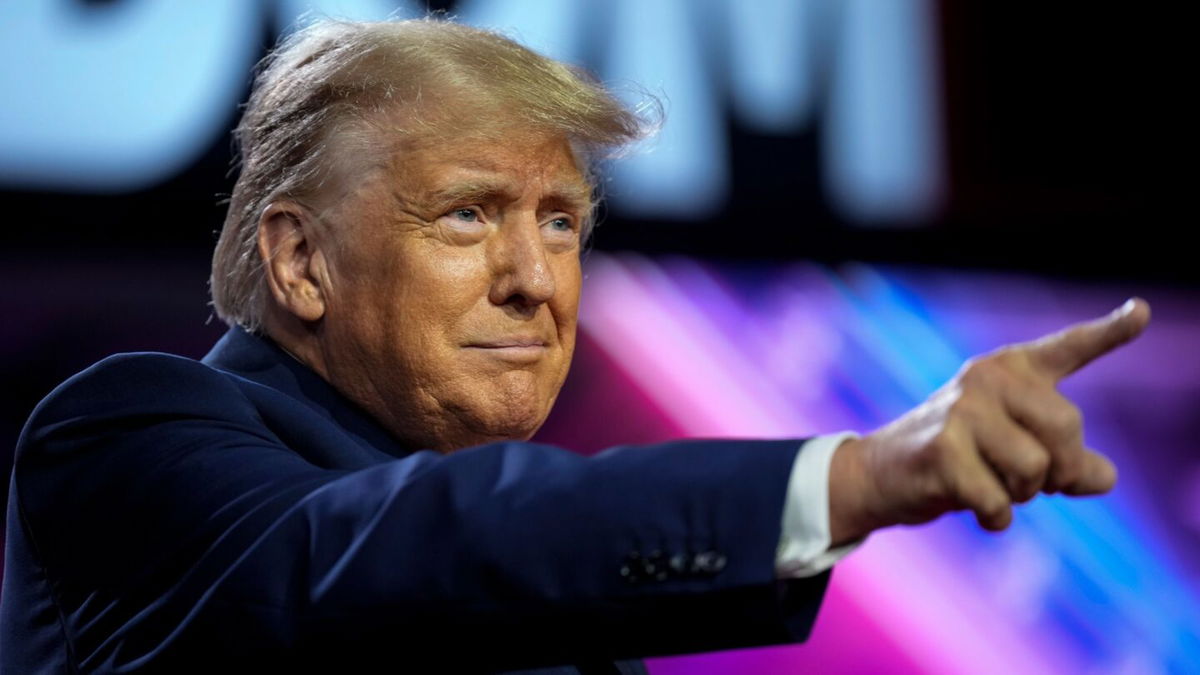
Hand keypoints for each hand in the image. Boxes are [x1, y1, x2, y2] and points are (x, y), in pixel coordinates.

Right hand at [828, 298, 1150, 544]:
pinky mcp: (943, 449)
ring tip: (989, 485)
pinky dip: (995, 517)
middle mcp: (985, 378)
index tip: (1141, 312)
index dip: (1109, 332)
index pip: (1067, 349)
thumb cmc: (956, 461)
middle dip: (1059, 470)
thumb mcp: (1016, 455)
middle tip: (1031, 483)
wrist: (878, 474)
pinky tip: (972, 507)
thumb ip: (1067, 462)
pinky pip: (1000, 500)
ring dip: (1020, 495)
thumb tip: (1104, 477)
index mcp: (1009, 371)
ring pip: (1035, 467)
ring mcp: (961, 410)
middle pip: (1067, 427)